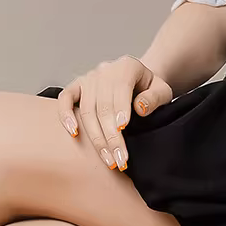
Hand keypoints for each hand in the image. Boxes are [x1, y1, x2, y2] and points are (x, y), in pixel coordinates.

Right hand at [57, 55, 173, 170]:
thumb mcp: (161, 91)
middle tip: (118, 159)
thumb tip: (140, 108)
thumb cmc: (149, 90)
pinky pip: (65, 100)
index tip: (122, 132)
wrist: (137, 83)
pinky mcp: (75, 87)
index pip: (120, 90)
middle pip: (102, 107)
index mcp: (126, 66)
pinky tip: (74, 133)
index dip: (120, 112)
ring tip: (107, 159)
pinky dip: (66, 116)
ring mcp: (88, 79)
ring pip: (86, 111)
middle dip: (110, 137)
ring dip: (96, 138)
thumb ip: (154, 98)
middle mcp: (104, 70)